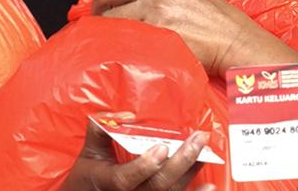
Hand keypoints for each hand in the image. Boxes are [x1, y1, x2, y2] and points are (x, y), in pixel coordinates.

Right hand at [61, 113, 212, 190]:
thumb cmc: (87, 177)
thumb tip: (128, 114)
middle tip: (198, 139)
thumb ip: (103, 126)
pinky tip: (210, 187)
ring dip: (191, 176)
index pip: (125, 179)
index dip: (144, 166)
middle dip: (180, 162)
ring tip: (206, 154)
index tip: (163, 147)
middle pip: (156, 186)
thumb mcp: (88, 151)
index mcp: (106, 182)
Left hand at [92, 0, 297, 78]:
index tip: (107, 20)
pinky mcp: (158, 32)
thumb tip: (141, 13)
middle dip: (96, 13)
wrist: (239, 42)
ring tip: (108, 52)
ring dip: (107, 35)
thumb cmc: (221, 25)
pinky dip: (121, 50)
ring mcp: (155, 9)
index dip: (110, 6)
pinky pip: (127, 41)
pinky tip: (123, 60)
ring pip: (112, 20)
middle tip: (94, 33)